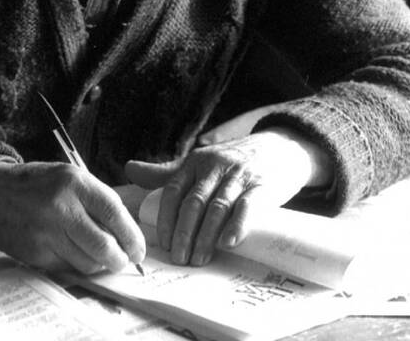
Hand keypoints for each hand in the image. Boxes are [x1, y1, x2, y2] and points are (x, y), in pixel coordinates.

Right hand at [0, 161, 145, 275]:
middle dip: (119, 259)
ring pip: (87, 262)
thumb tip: (125, 231)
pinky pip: (67, 267)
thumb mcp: (69, 177)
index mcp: (74, 182)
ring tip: (100, 257)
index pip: (113, 212)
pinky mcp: (35, 253)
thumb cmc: (38, 184)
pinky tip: (75, 254)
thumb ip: (96, 199)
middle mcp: (61, 207)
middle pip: (102, 244)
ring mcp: (46, 232)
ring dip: (99, 265)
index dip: (131, 235)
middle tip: (123, 261)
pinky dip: (77, 265)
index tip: (139, 249)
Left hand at [126, 127, 331, 266]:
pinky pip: (246, 206)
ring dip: (205, 236)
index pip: (173, 191)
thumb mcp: (200, 163)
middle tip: (178, 259)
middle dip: (183, 233)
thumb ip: (167, 173)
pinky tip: (227, 243)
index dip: (166, 219)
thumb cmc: (233, 162)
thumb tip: (129, 169)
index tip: (163, 245)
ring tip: (198, 260)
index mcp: (195, 162)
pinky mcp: (261, 186)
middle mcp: (214, 166)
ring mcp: (238, 175)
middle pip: (193, 202)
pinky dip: (236, 225)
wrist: (279, 149)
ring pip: (217, 207)